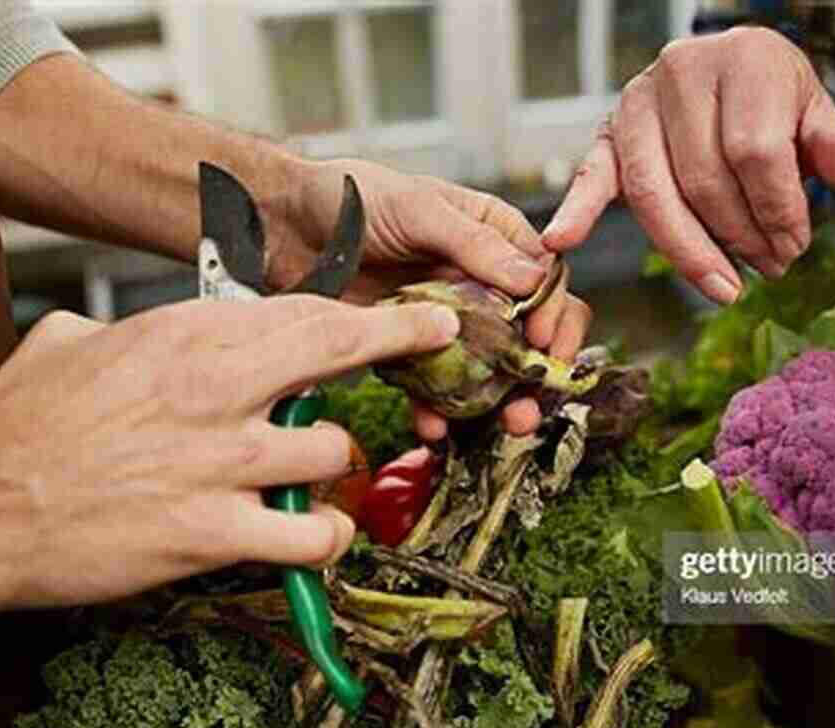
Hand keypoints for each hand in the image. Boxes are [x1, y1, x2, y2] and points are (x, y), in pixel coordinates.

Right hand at [0, 297, 458, 646]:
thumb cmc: (19, 428)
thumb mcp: (74, 346)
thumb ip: (143, 335)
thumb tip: (174, 333)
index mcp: (182, 336)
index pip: (300, 309)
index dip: (361, 311)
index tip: (405, 311)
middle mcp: (214, 389)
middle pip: (338, 348)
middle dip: (398, 337)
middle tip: (434, 334)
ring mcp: (221, 463)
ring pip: (335, 450)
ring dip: (332, 466)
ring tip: (305, 479)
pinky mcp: (214, 533)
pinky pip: (313, 534)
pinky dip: (324, 539)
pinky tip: (312, 535)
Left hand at [271, 159, 592, 439]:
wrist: (281, 223)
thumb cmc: (350, 195)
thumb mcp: (418, 208)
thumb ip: (474, 245)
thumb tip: (532, 280)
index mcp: (492, 236)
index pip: (545, 280)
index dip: (553, 314)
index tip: (541, 343)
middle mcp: (477, 281)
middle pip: (527, 333)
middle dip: (536, 372)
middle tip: (531, 404)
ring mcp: (445, 318)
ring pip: (489, 368)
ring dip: (500, 401)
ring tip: (505, 427)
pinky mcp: (409, 348)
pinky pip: (435, 386)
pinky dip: (439, 409)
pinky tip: (436, 425)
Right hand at [542, 27, 834, 300]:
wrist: (731, 82)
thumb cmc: (777, 111)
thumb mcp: (818, 120)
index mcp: (745, 57)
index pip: (756, 152)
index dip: (778, 211)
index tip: (796, 247)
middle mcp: (683, 69)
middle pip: (706, 179)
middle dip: (742, 236)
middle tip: (771, 270)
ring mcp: (638, 101)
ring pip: (656, 193)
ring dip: (690, 251)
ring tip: (724, 287)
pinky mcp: (607, 134)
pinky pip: (592, 176)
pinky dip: (577, 210)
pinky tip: (561, 242)